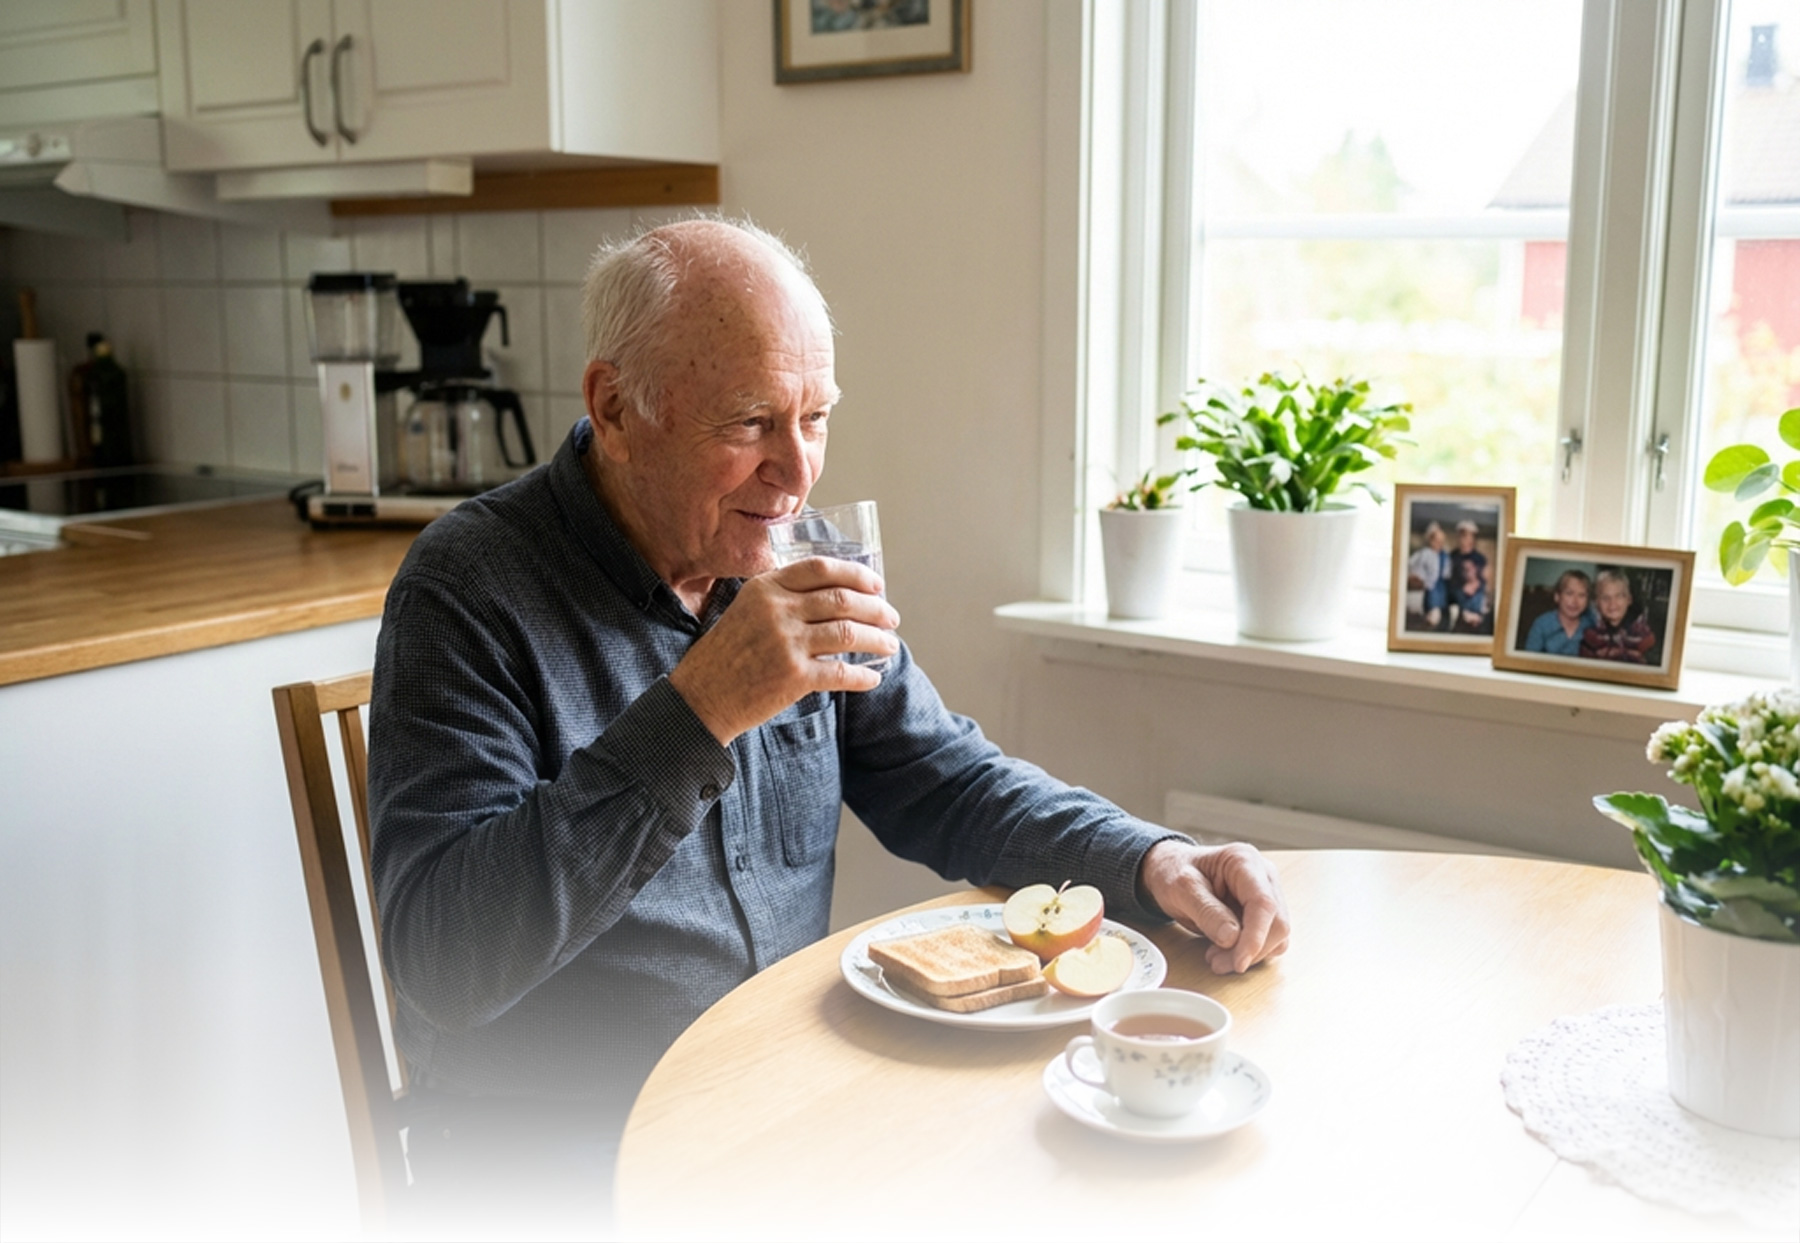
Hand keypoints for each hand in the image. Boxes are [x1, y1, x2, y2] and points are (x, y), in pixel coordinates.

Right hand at [669, 557, 899, 743]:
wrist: (701, 697)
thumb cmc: (725, 654)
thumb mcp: (745, 610)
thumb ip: (780, 596)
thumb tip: (832, 595)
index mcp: (765, 588)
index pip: (820, 568)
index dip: (855, 574)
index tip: (876, 584)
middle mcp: (777, 611)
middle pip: (842, 599)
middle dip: (875, 608)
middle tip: (891, 617)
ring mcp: (786, 644)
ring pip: (848, 633)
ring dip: (877, 639)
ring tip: (890, 645)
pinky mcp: (793, 677)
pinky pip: (841, 673)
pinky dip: (863, 676)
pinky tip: (873, 677)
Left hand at [1138, 840, 1288, 973]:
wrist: (1170, 871)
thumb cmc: (1174, 873)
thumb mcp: (1181, 889)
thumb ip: (1206, 911)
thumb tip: (1232, 938)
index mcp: (1243, 860)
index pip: (1263, 903)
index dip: (1255, 937)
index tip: (1239, 963)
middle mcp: (1263, 876)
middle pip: (1277, 922)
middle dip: (1250, 950)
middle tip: (1216, 963)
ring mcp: (1267, 894)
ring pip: (1277, 936)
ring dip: (1250, 955)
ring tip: (1215, 957)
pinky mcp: (1264, 913)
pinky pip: (1270, 940)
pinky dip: (1249, 953)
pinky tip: (1224, 952)